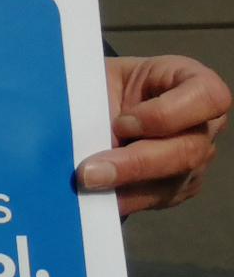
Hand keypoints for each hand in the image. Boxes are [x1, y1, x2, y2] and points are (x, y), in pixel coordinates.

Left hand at [78, 54, 225, 215]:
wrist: (92, 107)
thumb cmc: (100, 83)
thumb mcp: (97, 76)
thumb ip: (92, 94)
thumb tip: (67, 125)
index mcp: (191, 81)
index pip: (208, 96)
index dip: (166, 114)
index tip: (122, 122)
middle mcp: (203, 123)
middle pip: (189, 150)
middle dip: (135, 163)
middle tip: (89, 171)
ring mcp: (196, 159)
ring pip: (173, 181)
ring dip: (125, 186)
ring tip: (87, 184)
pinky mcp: (178, 187)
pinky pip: (155, 199)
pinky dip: (122, 198)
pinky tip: (95, 196)